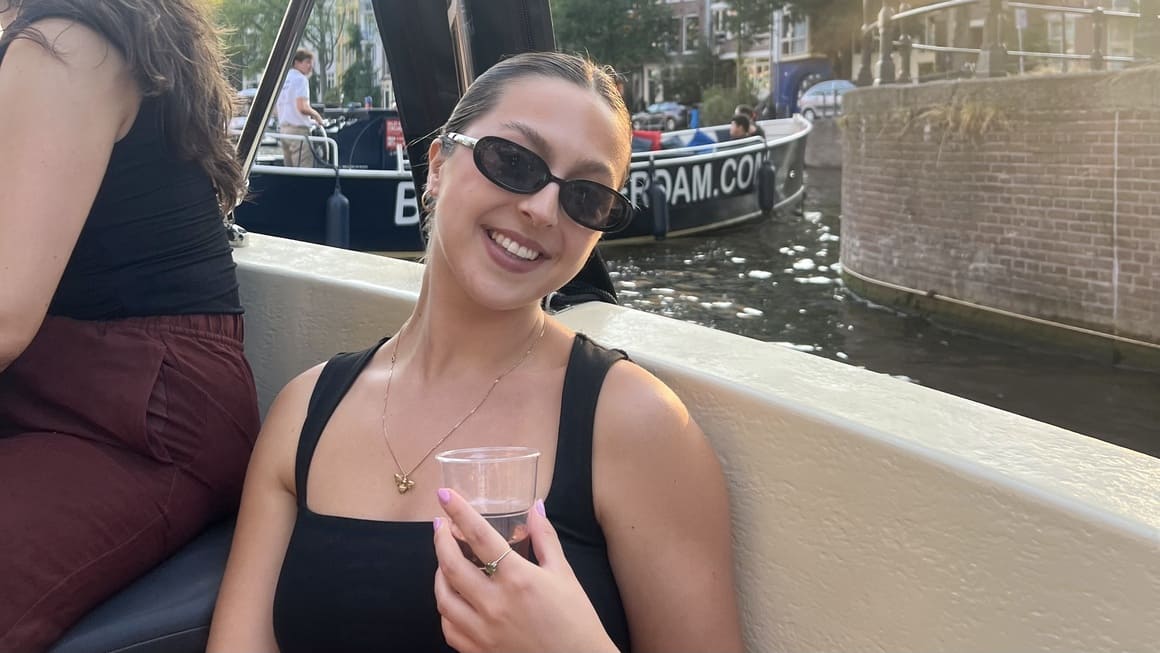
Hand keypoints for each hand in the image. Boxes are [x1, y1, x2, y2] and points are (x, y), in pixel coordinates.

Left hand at [433, 489, 618, 652]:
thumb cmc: (576, 621)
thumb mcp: (564, 574)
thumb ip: (545, 538)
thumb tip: (535, 508)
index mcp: (518, 579)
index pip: (479, 536)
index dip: (459, 512)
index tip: (444, 496)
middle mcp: (495, 604)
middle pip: (451, 565)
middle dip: (440, 541)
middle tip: (440, 527)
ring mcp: (483, 631)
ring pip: (443, 597)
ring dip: (439, 574)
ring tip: (445, 561)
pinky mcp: (479, 651)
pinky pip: (449, 627)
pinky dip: (446, 609)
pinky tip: (454, 598)